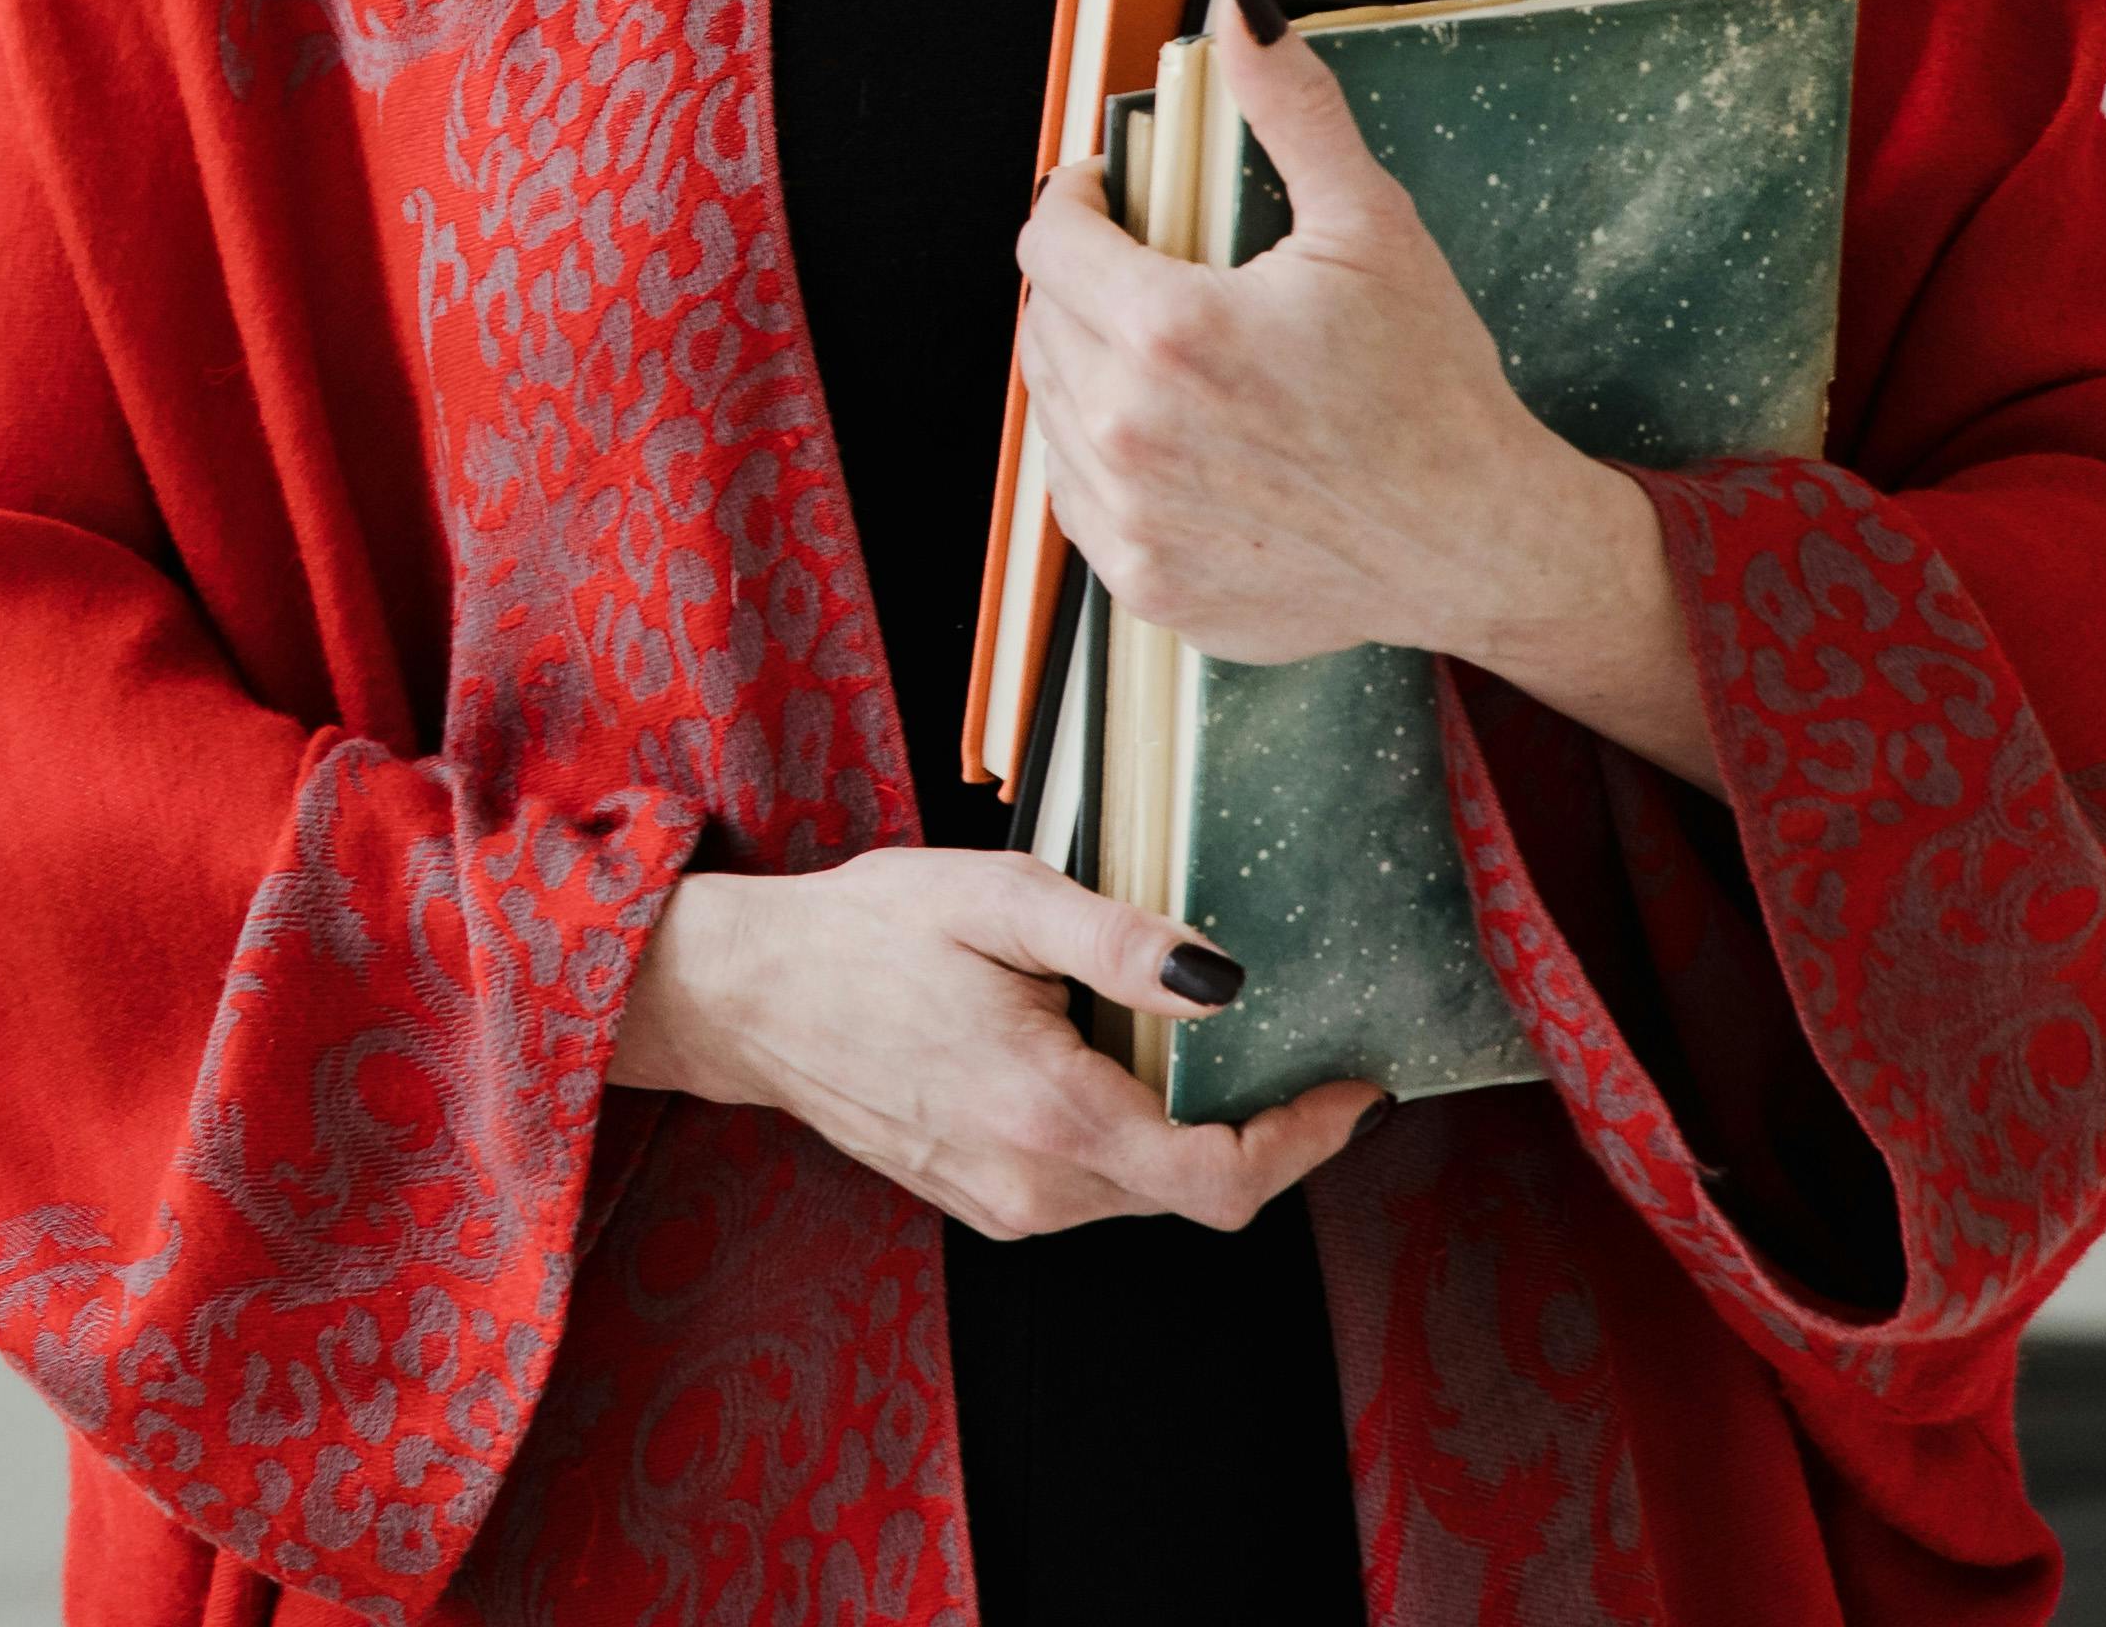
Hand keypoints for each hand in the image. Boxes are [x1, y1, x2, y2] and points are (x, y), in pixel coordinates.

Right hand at [608, 852, 1382, 1238]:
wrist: (748, 995)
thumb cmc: (863, 936)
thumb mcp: (998, 899)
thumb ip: (1119, 940)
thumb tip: (1225, 980)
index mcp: (1049, 1116)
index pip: (1223, 1179)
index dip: (1308, 1141)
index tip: (1357, 1090)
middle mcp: (1034, 1188)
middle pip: (1196, 1187)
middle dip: (1259, 1123)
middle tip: (1297, 1043)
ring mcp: (1007, 1206)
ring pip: (1146, 1187)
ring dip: (1189, 1125)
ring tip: (1190, 1034)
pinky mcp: (986, 1202)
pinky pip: (1093, 1184)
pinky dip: (1130, 1132)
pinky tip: (1109, 1056)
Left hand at [1014, 0, 1727, 787]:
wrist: (1480, 541)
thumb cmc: (1433, 388)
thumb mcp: (1371, 224)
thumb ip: (1290, 110)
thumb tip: (1241, 12)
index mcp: (1167, 332)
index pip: (1049, 240)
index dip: (1074, 201)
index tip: (1106, 195)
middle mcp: (1129, 432)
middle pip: (1044, 322)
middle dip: (1086, 281)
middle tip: (1150, 269)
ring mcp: (1131, 520)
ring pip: (1053, 411)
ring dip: (1088, 366)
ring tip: (1167, 352)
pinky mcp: (1146, 585)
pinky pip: (1079, 497)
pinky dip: (1106, 457)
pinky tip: (1177, 435)